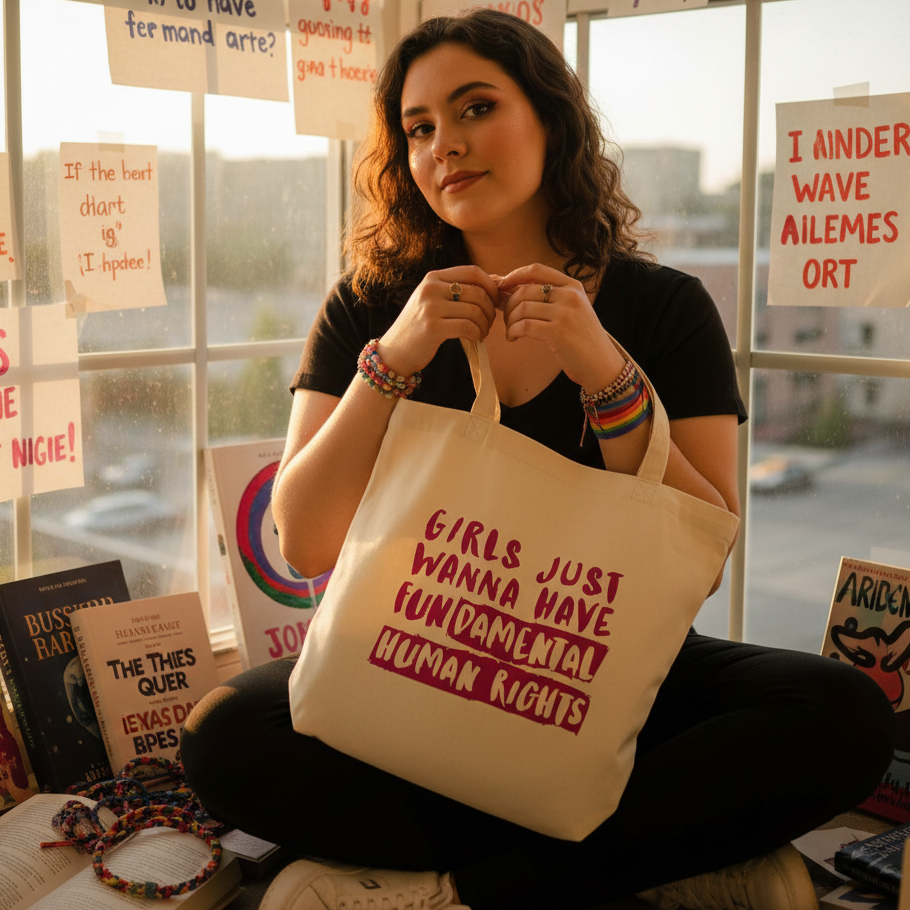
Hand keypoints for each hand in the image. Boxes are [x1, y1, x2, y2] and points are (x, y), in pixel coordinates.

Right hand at [377, 267, 498, 376]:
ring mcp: (430, 307)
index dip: (491, 286)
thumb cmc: (420, 327)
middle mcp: (431, 288)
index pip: (473, 272)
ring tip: (482, 333)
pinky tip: (475, 338)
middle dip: (490, 310)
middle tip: (489, 323)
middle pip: (477, 293)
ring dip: (485, 325)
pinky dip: (477, 334)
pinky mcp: (432, 328)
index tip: (495, 301)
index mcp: (433, 277)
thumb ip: (456, 290)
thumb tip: (494, 283)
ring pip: (475, 311)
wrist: (394, 351)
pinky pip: (468, 327)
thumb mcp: (433, 300)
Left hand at [496, 264, 624, 390]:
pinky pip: (524, 326)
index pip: (536, 270)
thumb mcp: (568, 311)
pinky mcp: (558, 333)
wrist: (601, 364)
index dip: (513, 275)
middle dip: (508, 305)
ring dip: (509, 320)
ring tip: (511, 331)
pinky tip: (513, 338)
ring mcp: (565, 313)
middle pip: (524, 290)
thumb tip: (501, 288)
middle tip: (507, 320)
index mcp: (573, 286)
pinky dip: (512, 332)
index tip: (501, 287)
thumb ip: (541, 298)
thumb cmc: (580, 339)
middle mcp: (570, 296)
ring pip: (522, 308)